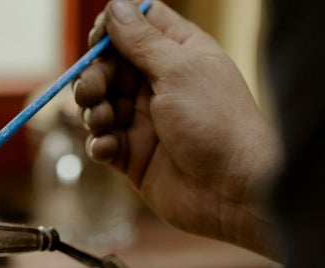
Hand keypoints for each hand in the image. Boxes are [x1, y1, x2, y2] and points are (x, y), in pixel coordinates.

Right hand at [73, 0, 280, 257]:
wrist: (232, 191)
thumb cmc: (215, 123)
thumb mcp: (179, 70)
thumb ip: (142, 41)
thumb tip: (116, 7)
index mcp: (178, 55)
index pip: (138, 27)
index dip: (113, 29)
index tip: (98, 40)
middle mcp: (160, 86)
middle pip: (109, 67)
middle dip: (94, 76)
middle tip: (92, 92)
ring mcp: (146, 123)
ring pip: (101, 106)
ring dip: (93, 111)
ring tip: (104, 122)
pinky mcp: (134, 158)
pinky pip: (103, 144)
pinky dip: (99, 144)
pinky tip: (107, 149)